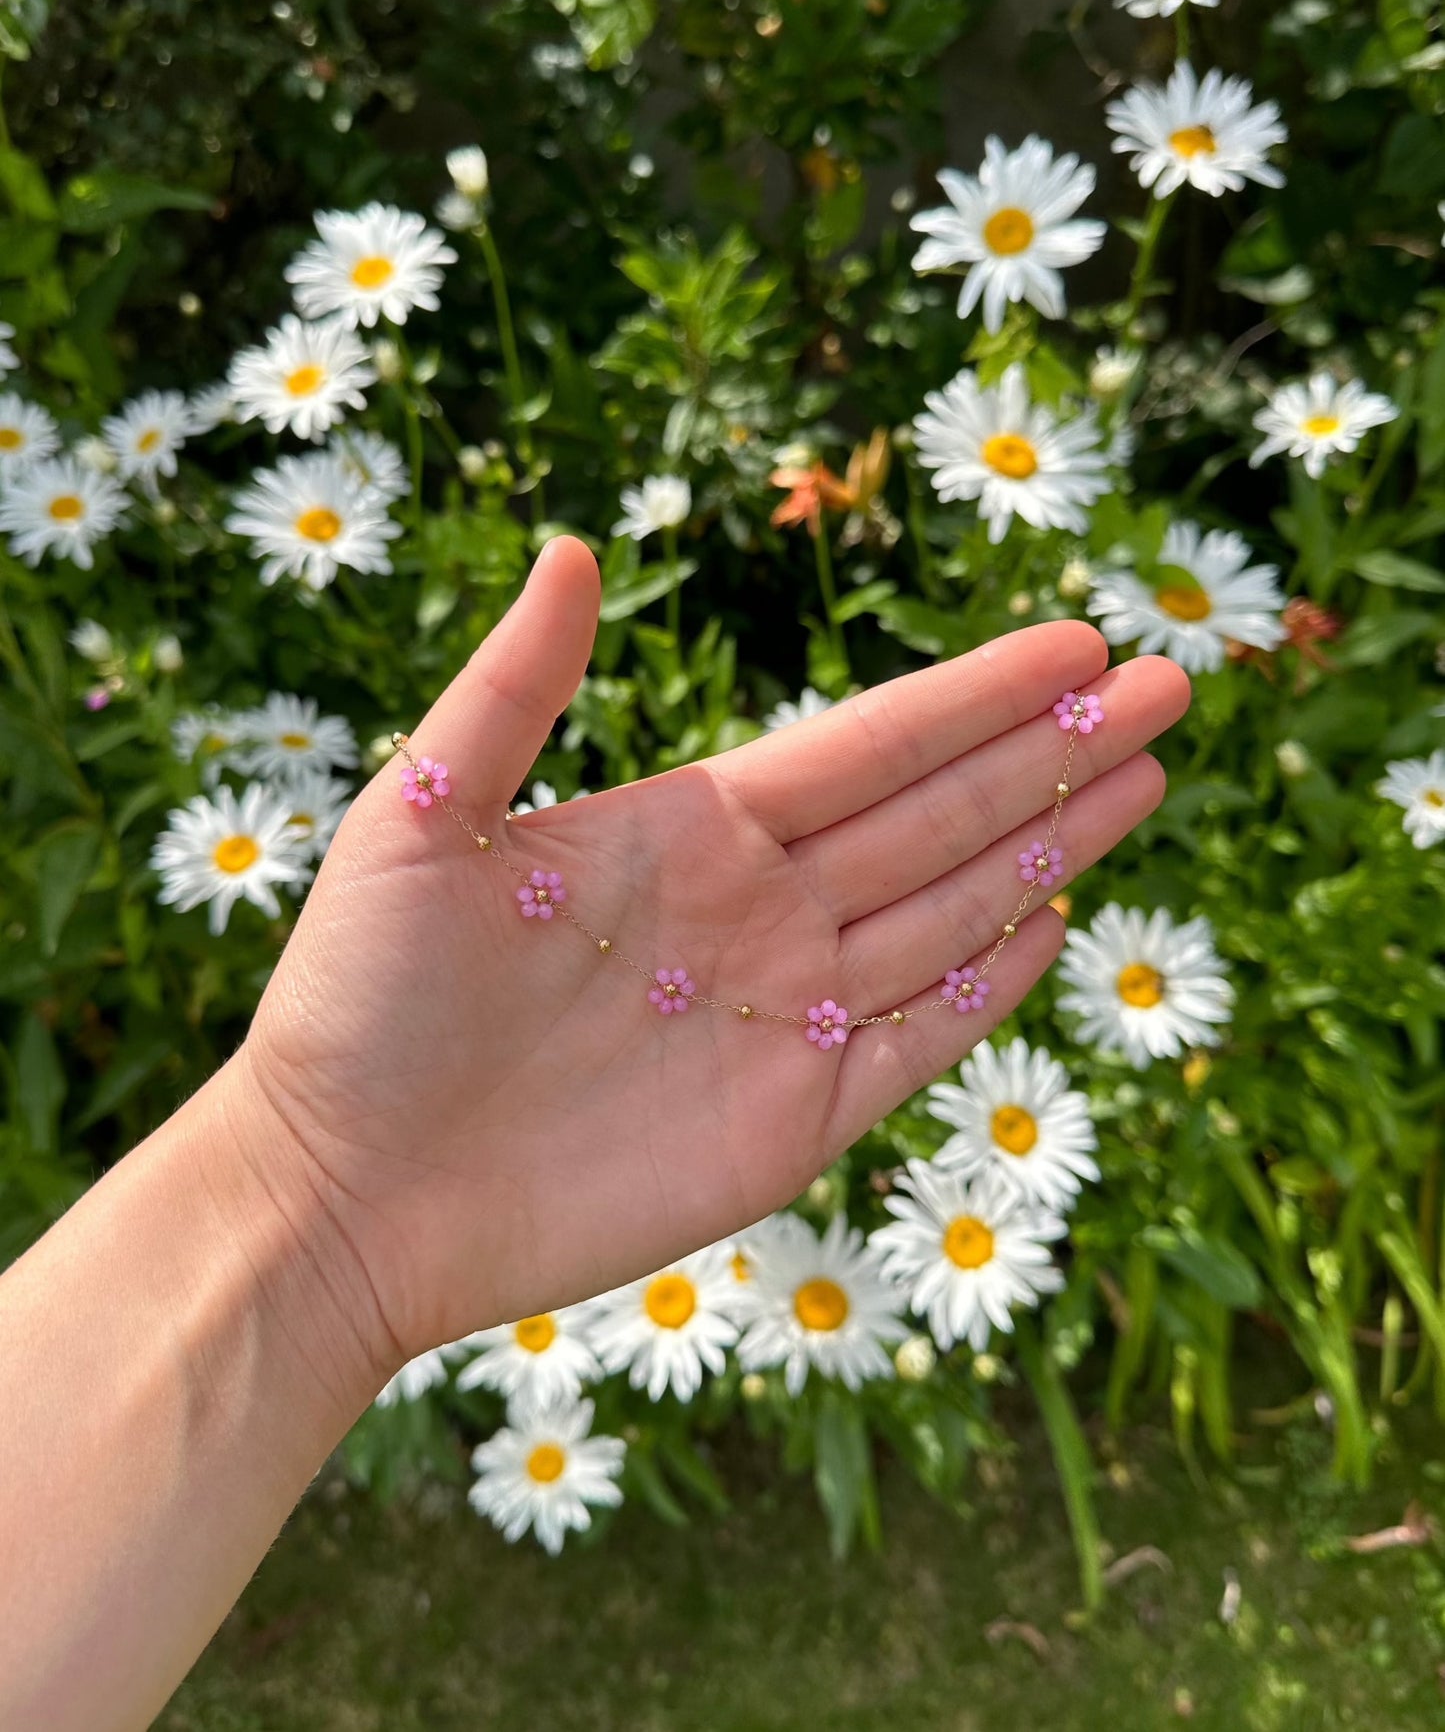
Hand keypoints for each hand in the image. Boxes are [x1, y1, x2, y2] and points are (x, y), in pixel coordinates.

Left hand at [236, 536, 1188, 1374]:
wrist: (341, 1194)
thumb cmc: (359, 1002)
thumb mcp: (416, 819)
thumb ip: (510, 691)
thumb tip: (570, 548)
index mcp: (690, 827)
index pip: (871, 744)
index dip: (978, 693)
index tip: (1078, 638)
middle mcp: (756, 908)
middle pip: (939, 813)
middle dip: (1055, 747)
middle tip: (1168, 679)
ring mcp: (780, 1015)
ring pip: (948, 913)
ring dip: (1049, 843)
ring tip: (1145, 776)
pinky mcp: (787, 1122)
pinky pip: (913, 1041)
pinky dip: (985, 987)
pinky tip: (1049, 923)